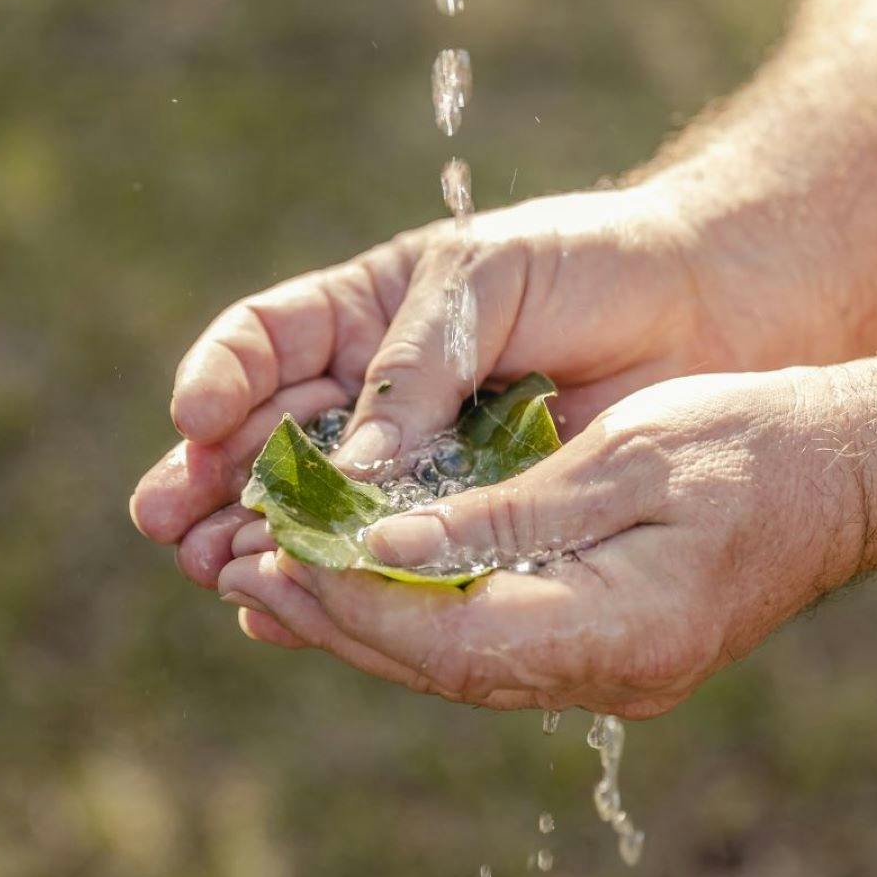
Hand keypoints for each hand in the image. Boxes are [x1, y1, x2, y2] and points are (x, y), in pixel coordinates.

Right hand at [130, 182, 757, 592]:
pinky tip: (282, 611)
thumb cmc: (591, 265)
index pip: (264, 343)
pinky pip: (385, 558)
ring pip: (314, 510)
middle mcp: (374, 394)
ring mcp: (416, 463)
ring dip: (259, 541)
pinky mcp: (464, 519)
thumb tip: (351, 468)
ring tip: (218, 573)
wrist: (707, 306)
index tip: (196, 415)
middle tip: (169, 523)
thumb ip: (417, 367)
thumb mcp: (487, 282)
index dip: (221, 377)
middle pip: (265, 440)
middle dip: (211, 482)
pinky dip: (335, 585)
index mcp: (364, 314)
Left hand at [215, 370, 865, 716]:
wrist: (852, 470)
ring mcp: (614, 671)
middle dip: (336, 618)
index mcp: (626, 630)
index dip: (356, 600)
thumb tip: (383, 545)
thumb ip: (505, 513)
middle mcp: (615, 673)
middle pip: (441, 666)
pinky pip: (487, 645)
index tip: (276, 552)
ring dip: (361, 621)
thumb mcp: (626, 455)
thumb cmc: (753, 439)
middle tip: (239, 569)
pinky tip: (358, 580)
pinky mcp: (606, 648)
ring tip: (269, 577)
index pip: (453, 637)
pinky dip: (414, 612)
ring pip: (456, 664)